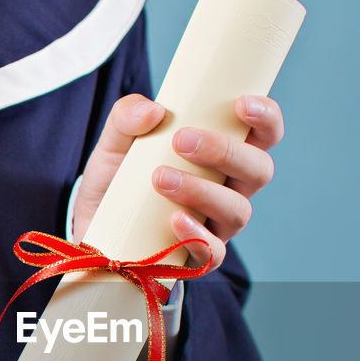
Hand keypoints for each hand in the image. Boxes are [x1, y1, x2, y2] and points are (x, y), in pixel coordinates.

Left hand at [72, 93, 285, 269]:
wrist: (93, 225)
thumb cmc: (119, 176)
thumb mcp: (116, 139)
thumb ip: (127, 115)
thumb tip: (154, 110)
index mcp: (224, 153)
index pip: (264, 134)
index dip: (266, 118)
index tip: (243, 104)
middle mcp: (231, 188)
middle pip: (259, 171)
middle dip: (226, 153)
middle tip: (181, 142)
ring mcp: (218, 224)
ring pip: (238, 210)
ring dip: (203, 191)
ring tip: (160, 179)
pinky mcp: (197, 256)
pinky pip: (214, 252)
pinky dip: (197, 235)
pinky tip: (174, 220)